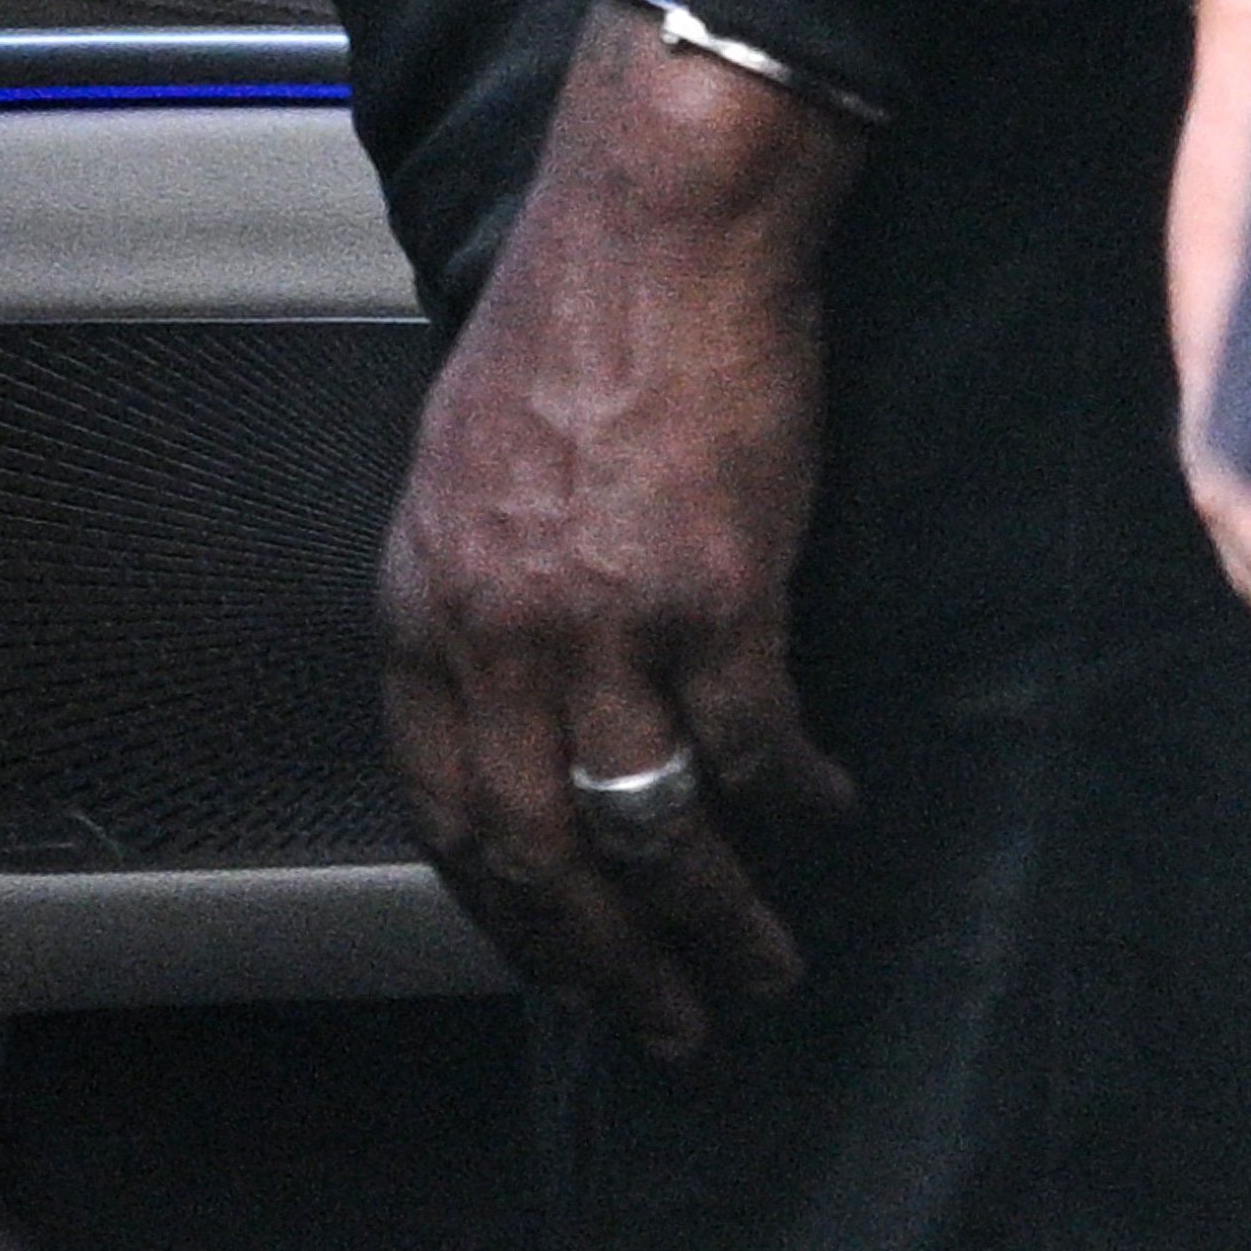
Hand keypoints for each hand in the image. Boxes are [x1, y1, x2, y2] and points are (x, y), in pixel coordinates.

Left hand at [376, 0, 864, 1058]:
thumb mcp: (466, 471)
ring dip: (713, 924)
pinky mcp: (716, 595)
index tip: (558, 967)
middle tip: (664, 1025)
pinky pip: (754, 748)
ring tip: (758, 969)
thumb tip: (508, 706)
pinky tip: (827, 812)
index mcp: (423, 601)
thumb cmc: (573, 323)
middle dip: (604, 962)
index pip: (442, 811)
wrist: (658, 225)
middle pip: (537, 853)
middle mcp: (495, 628)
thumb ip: (475, 596)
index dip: (505, 914)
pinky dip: (794, 799)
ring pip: (649, 831)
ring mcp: (604, 620)